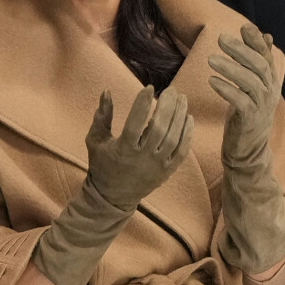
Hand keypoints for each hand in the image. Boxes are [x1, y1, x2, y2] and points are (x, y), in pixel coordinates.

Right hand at [32, 85, 192, 284]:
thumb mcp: (95, 140)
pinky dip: (187, 134)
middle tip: (171, 90)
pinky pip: (181, 152)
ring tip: (182, 98)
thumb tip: (106, 91)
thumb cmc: (102, 165)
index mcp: (123, 149)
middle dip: (167, 106)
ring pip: (173, 138)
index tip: (149, 87)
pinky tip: (189, 117)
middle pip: (159, 128)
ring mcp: (157, 166)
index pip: (135, 123)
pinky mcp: (167, 172)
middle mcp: (142, 158)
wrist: (112, 197)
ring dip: (179, 116)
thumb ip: (102, 115)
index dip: (143, 104)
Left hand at [208, 23, 280, 164]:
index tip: (243, 27)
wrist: (248, 149)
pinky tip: (212, 81)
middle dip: (240, 50)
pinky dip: (226, 89)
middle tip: (220, 38)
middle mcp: (270, 92)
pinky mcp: (250, 120)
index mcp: (271, 82)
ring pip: (250, 82)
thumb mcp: (253, 86)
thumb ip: (257, 62)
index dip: (255, 41)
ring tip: (210, 59)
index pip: (266, 57)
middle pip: (258, 66)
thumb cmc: (248, 113)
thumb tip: (265, 34)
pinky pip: (240, 102)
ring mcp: (262, 106)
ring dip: (230, 68)